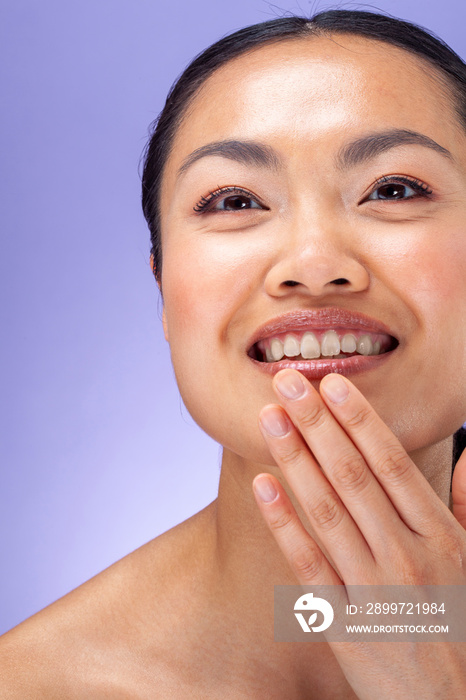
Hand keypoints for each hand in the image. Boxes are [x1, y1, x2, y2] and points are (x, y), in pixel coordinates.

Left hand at [253, 369, 465, 699]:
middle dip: (317, 424)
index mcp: (440, 535)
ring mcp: (373, 590)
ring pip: (327, 511)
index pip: (391, 463)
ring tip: (269, 417)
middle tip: (287, 382)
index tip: (331, 384)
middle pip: (352, 476)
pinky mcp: (344, 624)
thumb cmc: (464, 626)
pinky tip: (262, 485)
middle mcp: (407, 555)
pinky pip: (308, 566)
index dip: (358, 419)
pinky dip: (283, 524)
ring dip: (295, 459)